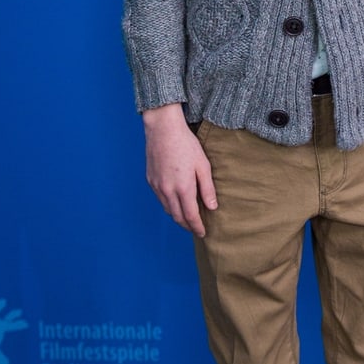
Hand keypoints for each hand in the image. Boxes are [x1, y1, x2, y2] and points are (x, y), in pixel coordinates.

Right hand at [142, 103, 216, 234]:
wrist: (163, 129)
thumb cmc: (186, 144)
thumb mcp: (203, 165)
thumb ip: (207, 188)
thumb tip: (212, 207)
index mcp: (182, 188)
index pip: (190, 216)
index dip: (197, 227)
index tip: (203, 233)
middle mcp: (167, 190)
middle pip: (177, 217)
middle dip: (187, 225)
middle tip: (196, 229)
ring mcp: (157, 186)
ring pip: (167, 209)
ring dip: (178, 216)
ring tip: (187, 218)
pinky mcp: (150, 180)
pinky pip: (160, 199)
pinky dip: (169, 205)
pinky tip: (176, 202)